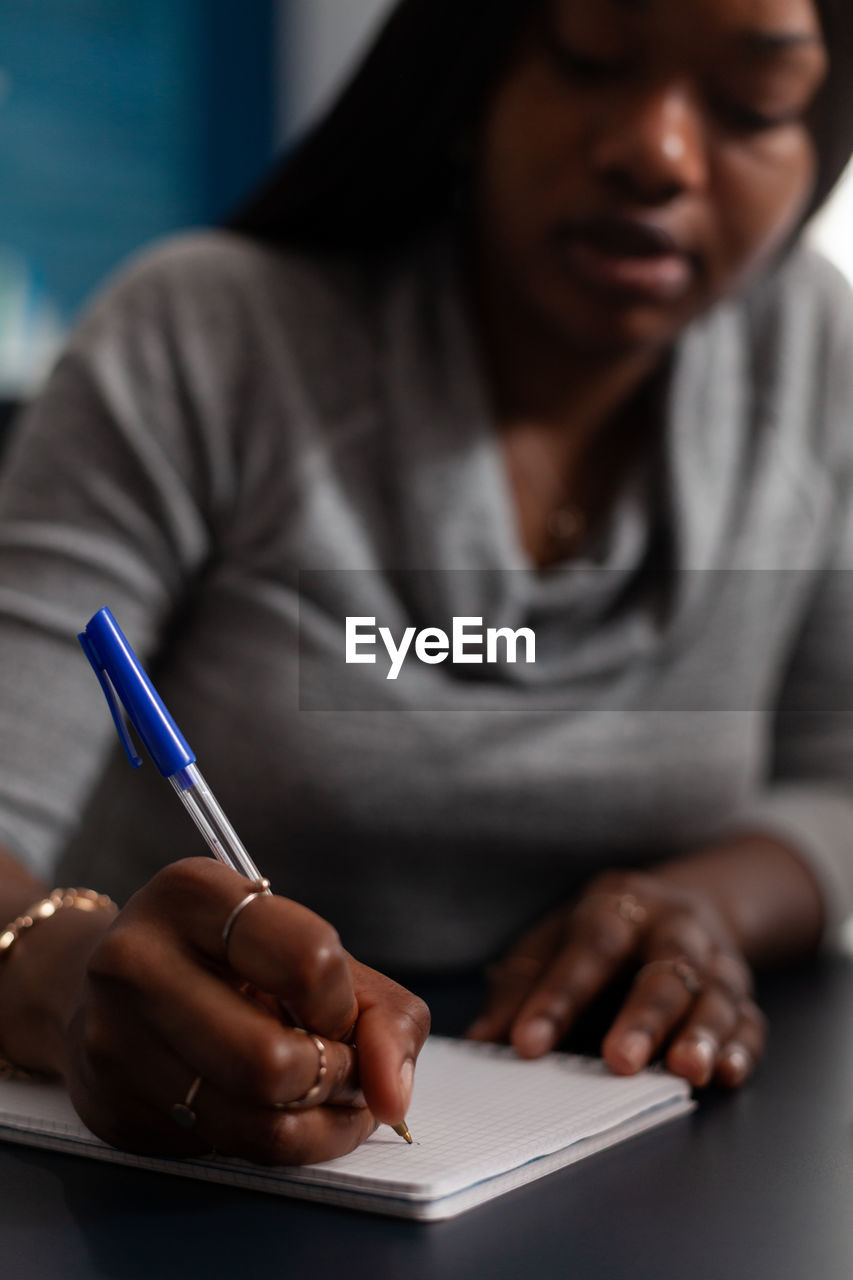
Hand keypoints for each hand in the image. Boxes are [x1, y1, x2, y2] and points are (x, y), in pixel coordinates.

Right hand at [13, 859, 426, 1162]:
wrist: (114, 987)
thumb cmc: (233, 963)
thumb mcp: (309, 952)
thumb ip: (381, 1011)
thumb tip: (393, 1093)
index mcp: (193, 892)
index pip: (309, 959)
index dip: (343, 1005)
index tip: (337, 1011)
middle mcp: (137, 957)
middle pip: (274, 1060)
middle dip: (335, 1078)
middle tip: (344, 1069)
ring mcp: (114, 1034)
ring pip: (253, 1120)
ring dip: (319, 1124)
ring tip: (329, 1099)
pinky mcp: (110, 1101)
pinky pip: (225, 1147)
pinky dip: (282, 1145)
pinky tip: (284, 1117)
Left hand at [466, 871, 766, 1088]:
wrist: (680, 906)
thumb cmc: (601, 935)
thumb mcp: (553, 940)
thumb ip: (520, 986)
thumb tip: (481, 1038)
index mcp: (619, 905)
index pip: (588, 946)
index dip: (558, 996)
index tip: (527, 1044)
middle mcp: (674, 927)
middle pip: (666, 966)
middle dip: (643, 1015)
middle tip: (619, 1061)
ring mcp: (716, 960)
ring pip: (716, 995)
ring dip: (702, 1034)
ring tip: (686, 1072)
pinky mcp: (744, 996)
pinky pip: (750, 1021)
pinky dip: (742, 1049)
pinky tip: (727, 1073)